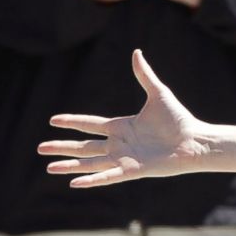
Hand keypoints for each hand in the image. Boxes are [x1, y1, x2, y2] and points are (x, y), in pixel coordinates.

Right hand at [39, 50, 214, 187]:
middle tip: (40, 148)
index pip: (90, 124)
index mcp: (122, 126)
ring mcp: (125, 158)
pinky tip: (73, 182)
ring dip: (69, 165)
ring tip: (48, 167)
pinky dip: (92, 179)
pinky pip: (108, 175)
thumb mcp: (158, 94)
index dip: (72, 122)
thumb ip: (144, 75)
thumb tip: (137, 52)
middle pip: (84, 146)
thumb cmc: (179, 119)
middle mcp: (120, 144)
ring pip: (90, 162)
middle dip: (62, 147)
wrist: (196, 140)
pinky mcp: (133, 170)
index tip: (53, 121)